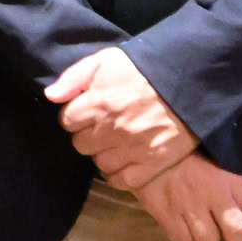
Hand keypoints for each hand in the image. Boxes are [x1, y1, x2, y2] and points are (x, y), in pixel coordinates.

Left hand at [47, 47, 193, 187]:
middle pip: (81, 144)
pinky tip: (125, 160)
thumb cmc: (146, 68)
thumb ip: (75, 77)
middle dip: (88, 134)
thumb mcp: (107, 59)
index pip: (67, 121)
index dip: (76, 115)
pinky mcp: (152, 165)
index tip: (88, 110)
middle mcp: (112, 130)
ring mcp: (132, 150)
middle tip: (103, 125)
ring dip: (104, 153)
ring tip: (116, 141)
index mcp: (98, 103)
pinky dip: (119, 173)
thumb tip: (50, 97)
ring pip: (99, 163)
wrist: (191, 81)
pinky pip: (122, 181)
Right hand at [130, 154, 241, 240]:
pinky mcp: (167, 212)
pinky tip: (181, 224)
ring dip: (207, 240)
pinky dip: (184, 237)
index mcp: (228, 176)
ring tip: (201, 228)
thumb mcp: (214, 162)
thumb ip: (231, 187)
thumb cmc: (184, 156)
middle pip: (237, 232)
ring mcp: (188, 203)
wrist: (145, 147)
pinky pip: (183, 240)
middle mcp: (212, 191)